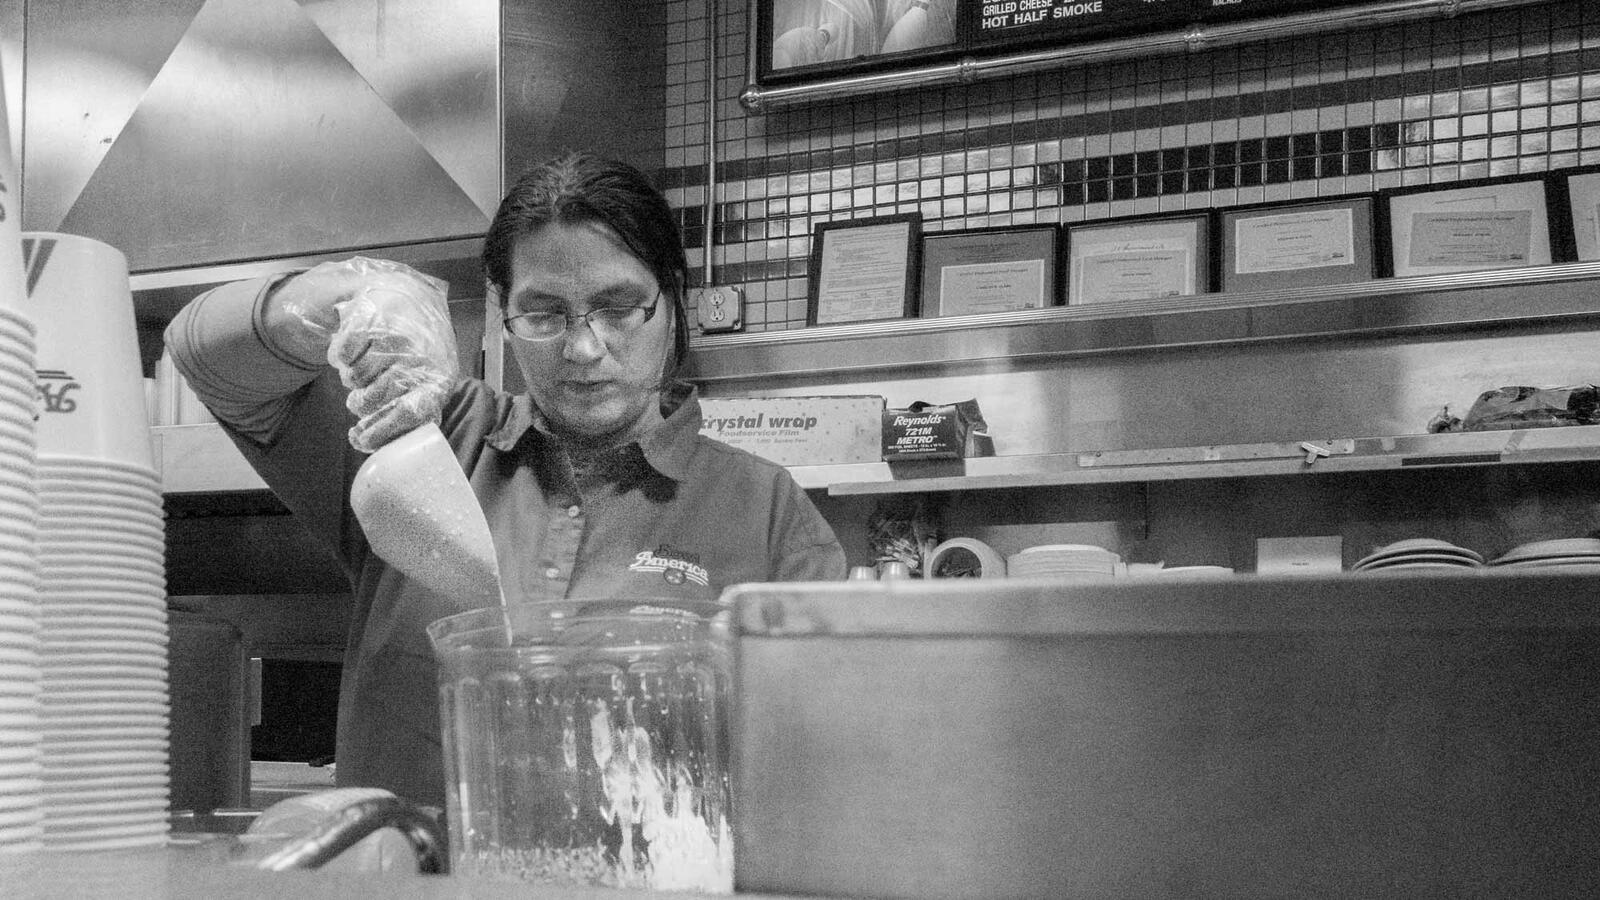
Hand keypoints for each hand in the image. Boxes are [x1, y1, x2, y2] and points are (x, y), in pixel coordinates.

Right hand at [323, 260, 459, 452]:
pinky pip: (343, 355)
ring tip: (362, 372)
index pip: (410, 413)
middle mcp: (419, 356)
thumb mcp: (427, 381)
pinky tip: (354, 353)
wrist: (406, 297)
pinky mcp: (369, 319)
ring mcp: (393, 336)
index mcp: (439, 377)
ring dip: (352, 380)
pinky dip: (341, 358)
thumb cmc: (417, 351)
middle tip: (357, 402)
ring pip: (356, 378)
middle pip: (376, 397)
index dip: (382, 431)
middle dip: (361, 405)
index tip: (361, 441)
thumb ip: (413, 410)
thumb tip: (380, 444)